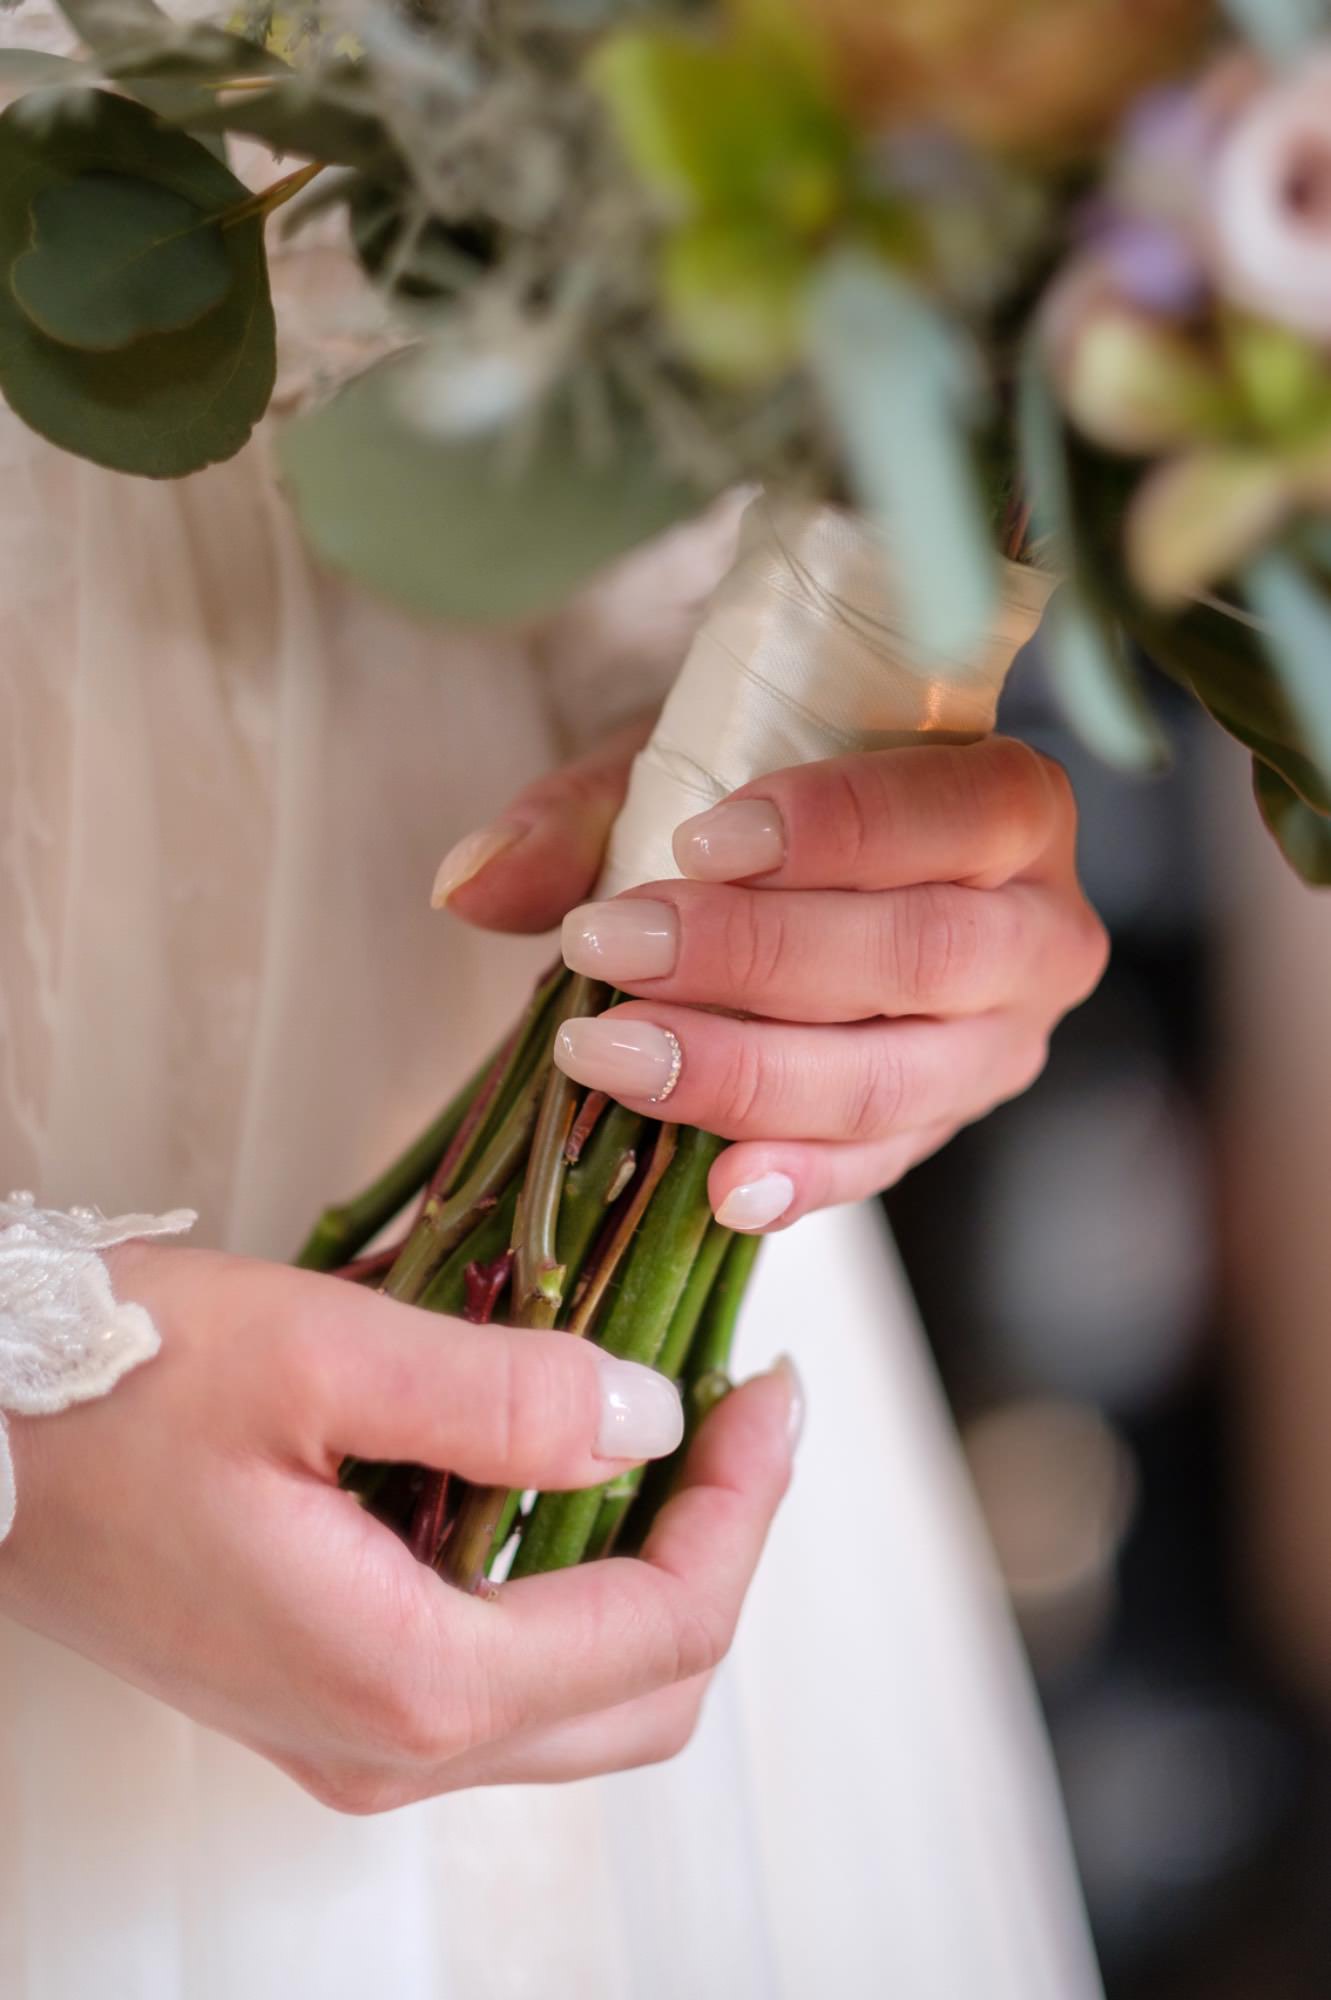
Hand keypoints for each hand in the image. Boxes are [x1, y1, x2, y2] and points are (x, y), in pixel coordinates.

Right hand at [0, 1243, 796, 1810]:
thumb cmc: (112, 1388)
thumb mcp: (320, 1352)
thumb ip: (505, 1396)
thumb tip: (652, 1417)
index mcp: (406, 1680)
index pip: (659, 1627)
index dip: (744, 1506)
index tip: (770, 1393)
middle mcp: (390, 1747)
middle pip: (645, 1692)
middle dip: (721, 1547)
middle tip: (744, 1415)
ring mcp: (356, 1736)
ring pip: (583, 1697)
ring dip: (652, 1566)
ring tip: (675, 1430)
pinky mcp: (330, 1695)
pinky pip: (504, 1670)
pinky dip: (569, 1579)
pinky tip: (565, 1469)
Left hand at [439, 734, 1107, 1230]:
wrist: (815, 879)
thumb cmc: (765, 803)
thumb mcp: (681, 773)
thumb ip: (582, 818)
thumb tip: (469, 885)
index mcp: (1014, 809)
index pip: (959, 815)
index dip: (837, 831)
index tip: (696, 843)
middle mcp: (1039, 934)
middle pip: (925, 955)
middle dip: (761, 959)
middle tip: (616, 947)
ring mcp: (1001, 1047)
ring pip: (899, 1077)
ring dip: (751, 1072)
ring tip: (616, 1058)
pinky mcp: (944, 1127)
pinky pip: (879, 1166)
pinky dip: (795, 1177)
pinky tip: (714, 1185)